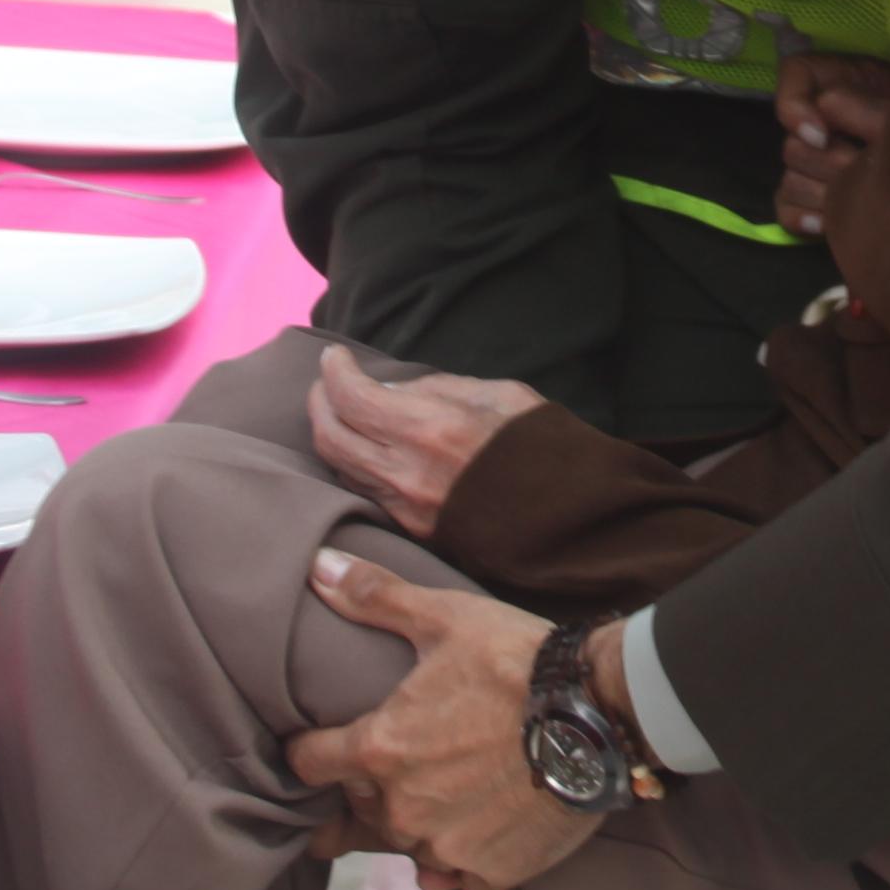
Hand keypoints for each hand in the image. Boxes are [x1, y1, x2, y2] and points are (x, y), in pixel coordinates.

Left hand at [287, 561, 605, 889]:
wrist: (601, 714)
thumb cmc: (517, 663)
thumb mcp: (446, 617)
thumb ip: (375, 598)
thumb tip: (317, 567)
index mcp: (379, 750)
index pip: (309, 764)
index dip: (311, 749)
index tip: (323, 742)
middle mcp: (402, 810)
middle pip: (357, 811)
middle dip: (369, 788)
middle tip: (401, 760)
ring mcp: (445, 848)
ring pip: (406, 846)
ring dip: (416, 823)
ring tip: (446, 791)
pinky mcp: (489, 873)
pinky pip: (454, 878)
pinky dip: (459, 857)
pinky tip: (476, 826)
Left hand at [307, 345, 542, 538]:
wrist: (570, 517)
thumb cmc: (541, 445)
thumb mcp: (497, 393)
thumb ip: (437, 388)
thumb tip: (392, 390)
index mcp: (430, 429)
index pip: (351, 397)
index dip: (333, 372)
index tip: (333, 358)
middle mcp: (408, 473)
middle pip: (329, 438)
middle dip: (319, 404)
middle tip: (326, 384)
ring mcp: (407, 508)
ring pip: (341, 469)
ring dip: (333, 436)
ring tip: (341, 413)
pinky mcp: (414, 530)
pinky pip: (365, 492)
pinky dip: (354, 465)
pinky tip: (365, 449)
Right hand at [774, 53, 889, 239]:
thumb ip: (869, 106)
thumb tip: (826, 107)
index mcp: (843, 81)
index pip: (795, 75)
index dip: (797, 107)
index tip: (821, 135)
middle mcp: (823, 118)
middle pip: (791, 143)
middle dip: (827, 162)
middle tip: (860, 169)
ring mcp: (817, 162)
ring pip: (790, 179)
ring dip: (822, 193)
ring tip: (858, 198)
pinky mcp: (813, 198)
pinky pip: (784, 208)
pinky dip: (802, 217)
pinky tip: (827, 223)